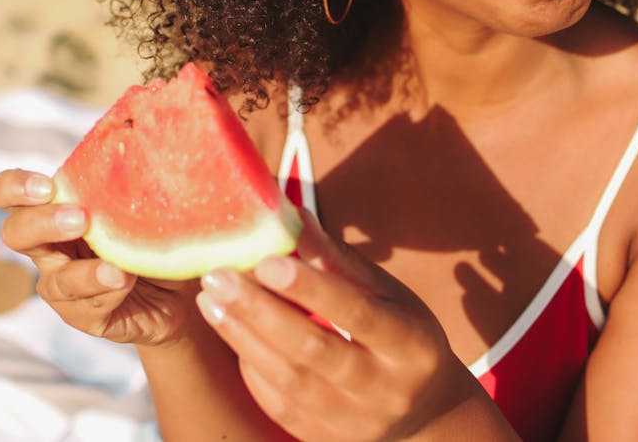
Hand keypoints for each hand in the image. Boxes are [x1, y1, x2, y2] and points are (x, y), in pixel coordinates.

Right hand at [0, 169, 196, 346]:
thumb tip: (146, 139)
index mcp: (53, 208)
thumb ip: (129, 178)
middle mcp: (49, 247)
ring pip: (54, 281)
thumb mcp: (143, 201)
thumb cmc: (154, 231)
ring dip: (83, 273)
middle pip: (16, 233)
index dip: (14, 187)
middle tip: (80, 218)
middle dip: (43, 222)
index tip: (47, 185)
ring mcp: (62, 285)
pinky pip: (86, 307)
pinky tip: (126, 281)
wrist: (182, 286)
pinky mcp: (84, 316)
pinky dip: (108, 292)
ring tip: (115, 267)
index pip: (8, 192)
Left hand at [194, 210, 484, 440]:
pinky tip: (233, 335)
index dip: (310, 287)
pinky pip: (280, 407)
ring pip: (290, 381)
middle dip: (260, 311)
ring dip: (244, 338)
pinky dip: (252, 370)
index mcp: (411, 344)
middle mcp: (385, 388)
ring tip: (212, 301)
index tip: (266, 260)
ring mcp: (356, 422)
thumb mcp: (389, 295)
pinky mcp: (327, 440)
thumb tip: (295, 218)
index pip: (356, 312)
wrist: (426, 416)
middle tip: (218, 277)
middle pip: (314, 350)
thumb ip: (339, 263)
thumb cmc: (403, 337)